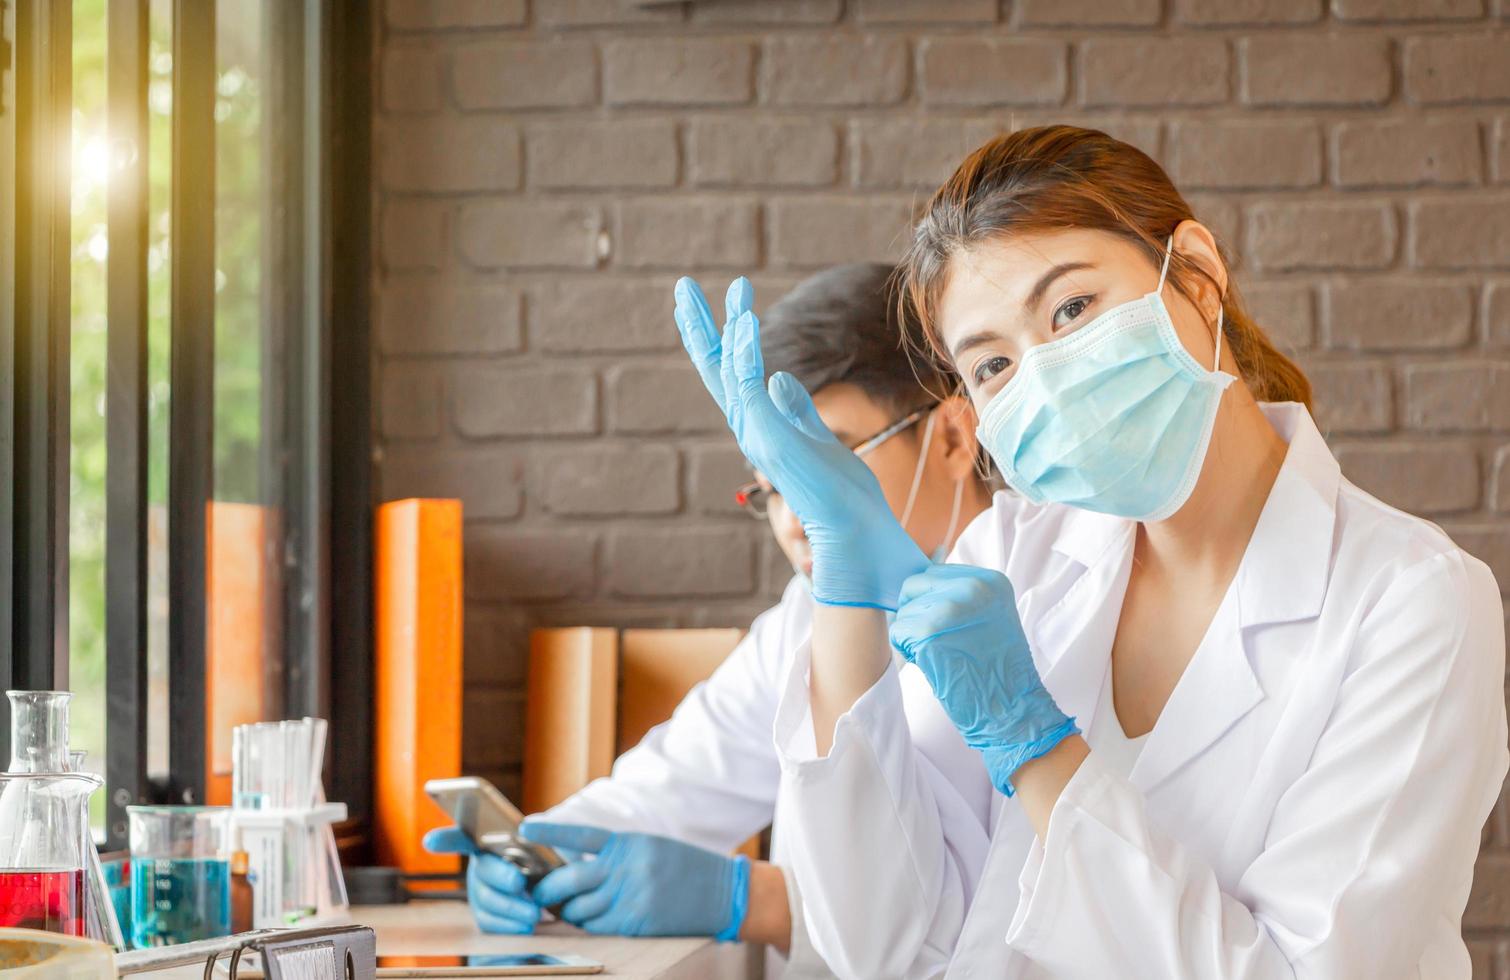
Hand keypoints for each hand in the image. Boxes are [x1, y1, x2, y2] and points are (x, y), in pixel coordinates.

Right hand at [423, 826, 540, 934]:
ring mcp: (480, 892)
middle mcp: (481, 866)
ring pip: (487, 901)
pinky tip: (527, 927)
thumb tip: (539, 839)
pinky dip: (510, 927)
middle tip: (519, 882)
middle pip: (484, 870)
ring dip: (511, 908)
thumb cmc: (548, 858)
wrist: (555, 884)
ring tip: (535, 914)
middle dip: (501, 876)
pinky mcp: (486, 916)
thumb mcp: (546, 844)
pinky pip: (491, 924)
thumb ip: (540, 841)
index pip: (463, 837)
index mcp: (491, 842)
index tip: (430, 842)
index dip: (446, 840)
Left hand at [521, 822, 748, 938]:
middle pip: (569, 880)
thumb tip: (572, 861)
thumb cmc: (683, 866)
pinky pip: (597, 926)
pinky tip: (591, 918)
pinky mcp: (635, 924)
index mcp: (628, 842)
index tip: (524, 829)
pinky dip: (588, 923)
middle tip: (538, 893)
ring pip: (579, 910)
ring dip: (567, 911)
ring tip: (565, 908)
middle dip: (547, 889)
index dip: (549, 831)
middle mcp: (626, 868)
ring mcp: (630, 898)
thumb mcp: (648, 846)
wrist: (721, 892)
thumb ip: (613, 852)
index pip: (579, 834)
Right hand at [673, 276, 927, 609]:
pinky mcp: (770, 440)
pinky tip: (745, 319)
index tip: (727, 299)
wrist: (858, 541)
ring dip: (723, 327)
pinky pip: (749, 387)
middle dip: (699, 328)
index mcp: (763, 430)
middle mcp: (752, 432)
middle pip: (715, 371)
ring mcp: (757, 437)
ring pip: (728, 373)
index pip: (734, 376)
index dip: (724, 337)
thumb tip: (781, 378)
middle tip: (682, 286)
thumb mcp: (820, 442)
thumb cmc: (845, 500)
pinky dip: (745, 352)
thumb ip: (797, 412)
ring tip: (724, 288)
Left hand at [890, 564, 1079, 795]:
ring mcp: (950, 608)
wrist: (1012, 709)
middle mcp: (972, 588)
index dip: (929, 600)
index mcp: (990, 581)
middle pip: (913, 586)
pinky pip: (898, 632)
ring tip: (942, 654)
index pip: (933, 573)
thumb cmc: (996, 669)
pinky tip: (931, 663)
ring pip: (904, 611)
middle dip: (916, 614)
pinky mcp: (930, 633)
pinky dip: (907, 651)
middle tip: (939, 641)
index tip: (947, 625)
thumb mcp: (990, 616)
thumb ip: (961, 595)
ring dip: (913, 636)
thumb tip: (916, 585)